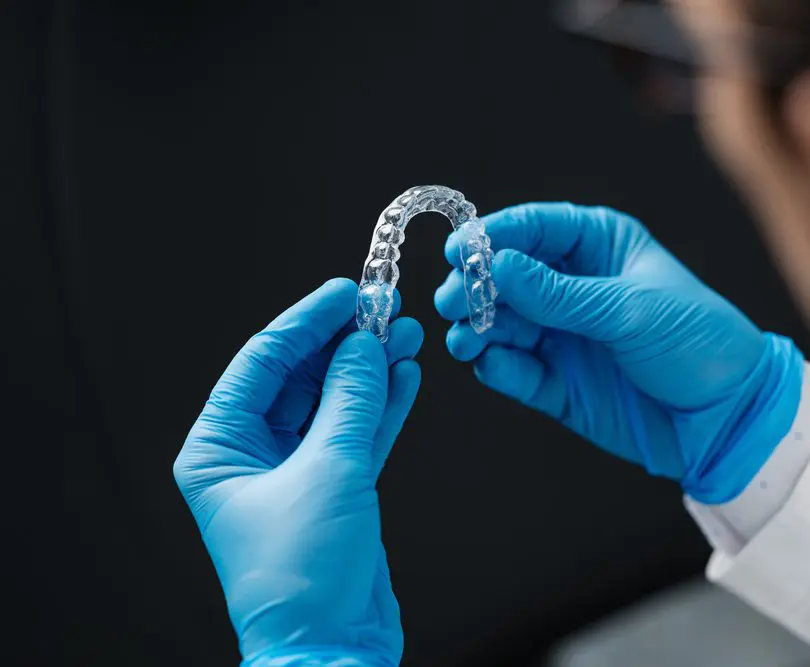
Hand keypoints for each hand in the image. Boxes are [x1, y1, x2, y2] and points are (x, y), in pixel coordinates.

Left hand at [174, 278, 422, 666]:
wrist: (332, 650)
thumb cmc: (303, 575)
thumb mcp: (328, 471)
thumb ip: (350, 399)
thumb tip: (364, 344)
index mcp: (220, 448)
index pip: (262, 363)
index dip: (305, 322)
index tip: (344, 292)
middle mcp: (252, 456)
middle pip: (301, 378)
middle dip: (344, 343)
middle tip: (383, 308)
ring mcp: (296, 472)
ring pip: (335, 403)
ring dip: (370, 370)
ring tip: (405, 334)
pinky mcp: (335, 490)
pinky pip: (358, 434)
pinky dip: (383, 406)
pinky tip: (406, 375)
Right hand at [435, 203, 802, 502]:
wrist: (726, 419)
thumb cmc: (697, 342)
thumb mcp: (630, 310)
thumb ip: (559, 294)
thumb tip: (496, 266)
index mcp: (599, 247)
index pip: (535, 228)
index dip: (494, 236)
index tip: (461, 251)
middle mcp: (573, 286)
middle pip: (506, 277)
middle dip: (476, 287)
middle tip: (452, 300)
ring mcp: (562, 335)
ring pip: (501, 324)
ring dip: (477, 329)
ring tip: (464, 338)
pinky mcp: (557, 382)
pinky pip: (515, 369)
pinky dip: (497, 366)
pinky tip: (490, 364)